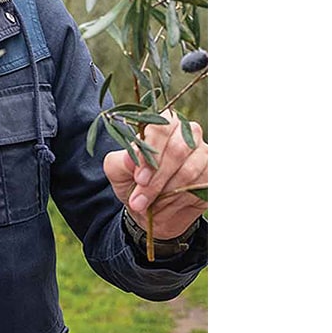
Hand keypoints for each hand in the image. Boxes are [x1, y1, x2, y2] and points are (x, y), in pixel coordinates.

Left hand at [103, 110, 207, 238]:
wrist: (150, 209)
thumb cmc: (132, 181)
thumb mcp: (118, 171)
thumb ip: (121, 162)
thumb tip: (130, 156)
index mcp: (163, 124)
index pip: (161, 128)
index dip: (151, 152)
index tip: (139, 178)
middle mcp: (188, 133)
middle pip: (177, 150)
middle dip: (156, 179)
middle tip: (138, 200)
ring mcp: (204, 154)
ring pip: (190, 171)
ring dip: (166, 193)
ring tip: (147, 207)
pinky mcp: (213, 175)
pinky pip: (202, 187)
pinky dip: (180, 200)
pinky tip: (166, 206)